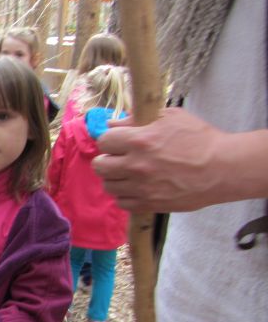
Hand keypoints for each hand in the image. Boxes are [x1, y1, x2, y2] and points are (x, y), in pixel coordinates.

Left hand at [92, 107, 224, 211]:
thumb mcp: (171, 117)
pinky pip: (122, 203)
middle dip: (107, 159)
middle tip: (119, 158)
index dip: (110, 140)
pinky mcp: (149, 204)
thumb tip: (112, 124)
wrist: (223, 168)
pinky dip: (126, 196)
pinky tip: (137, 188)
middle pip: (99, 166)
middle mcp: (136, 165)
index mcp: (139, 141)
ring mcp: (141, 187)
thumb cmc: (200, 139)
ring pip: (108, 186)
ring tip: (129, 174)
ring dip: (115, 178)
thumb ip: (137, 119)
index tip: (118, 142)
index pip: (104, 141)